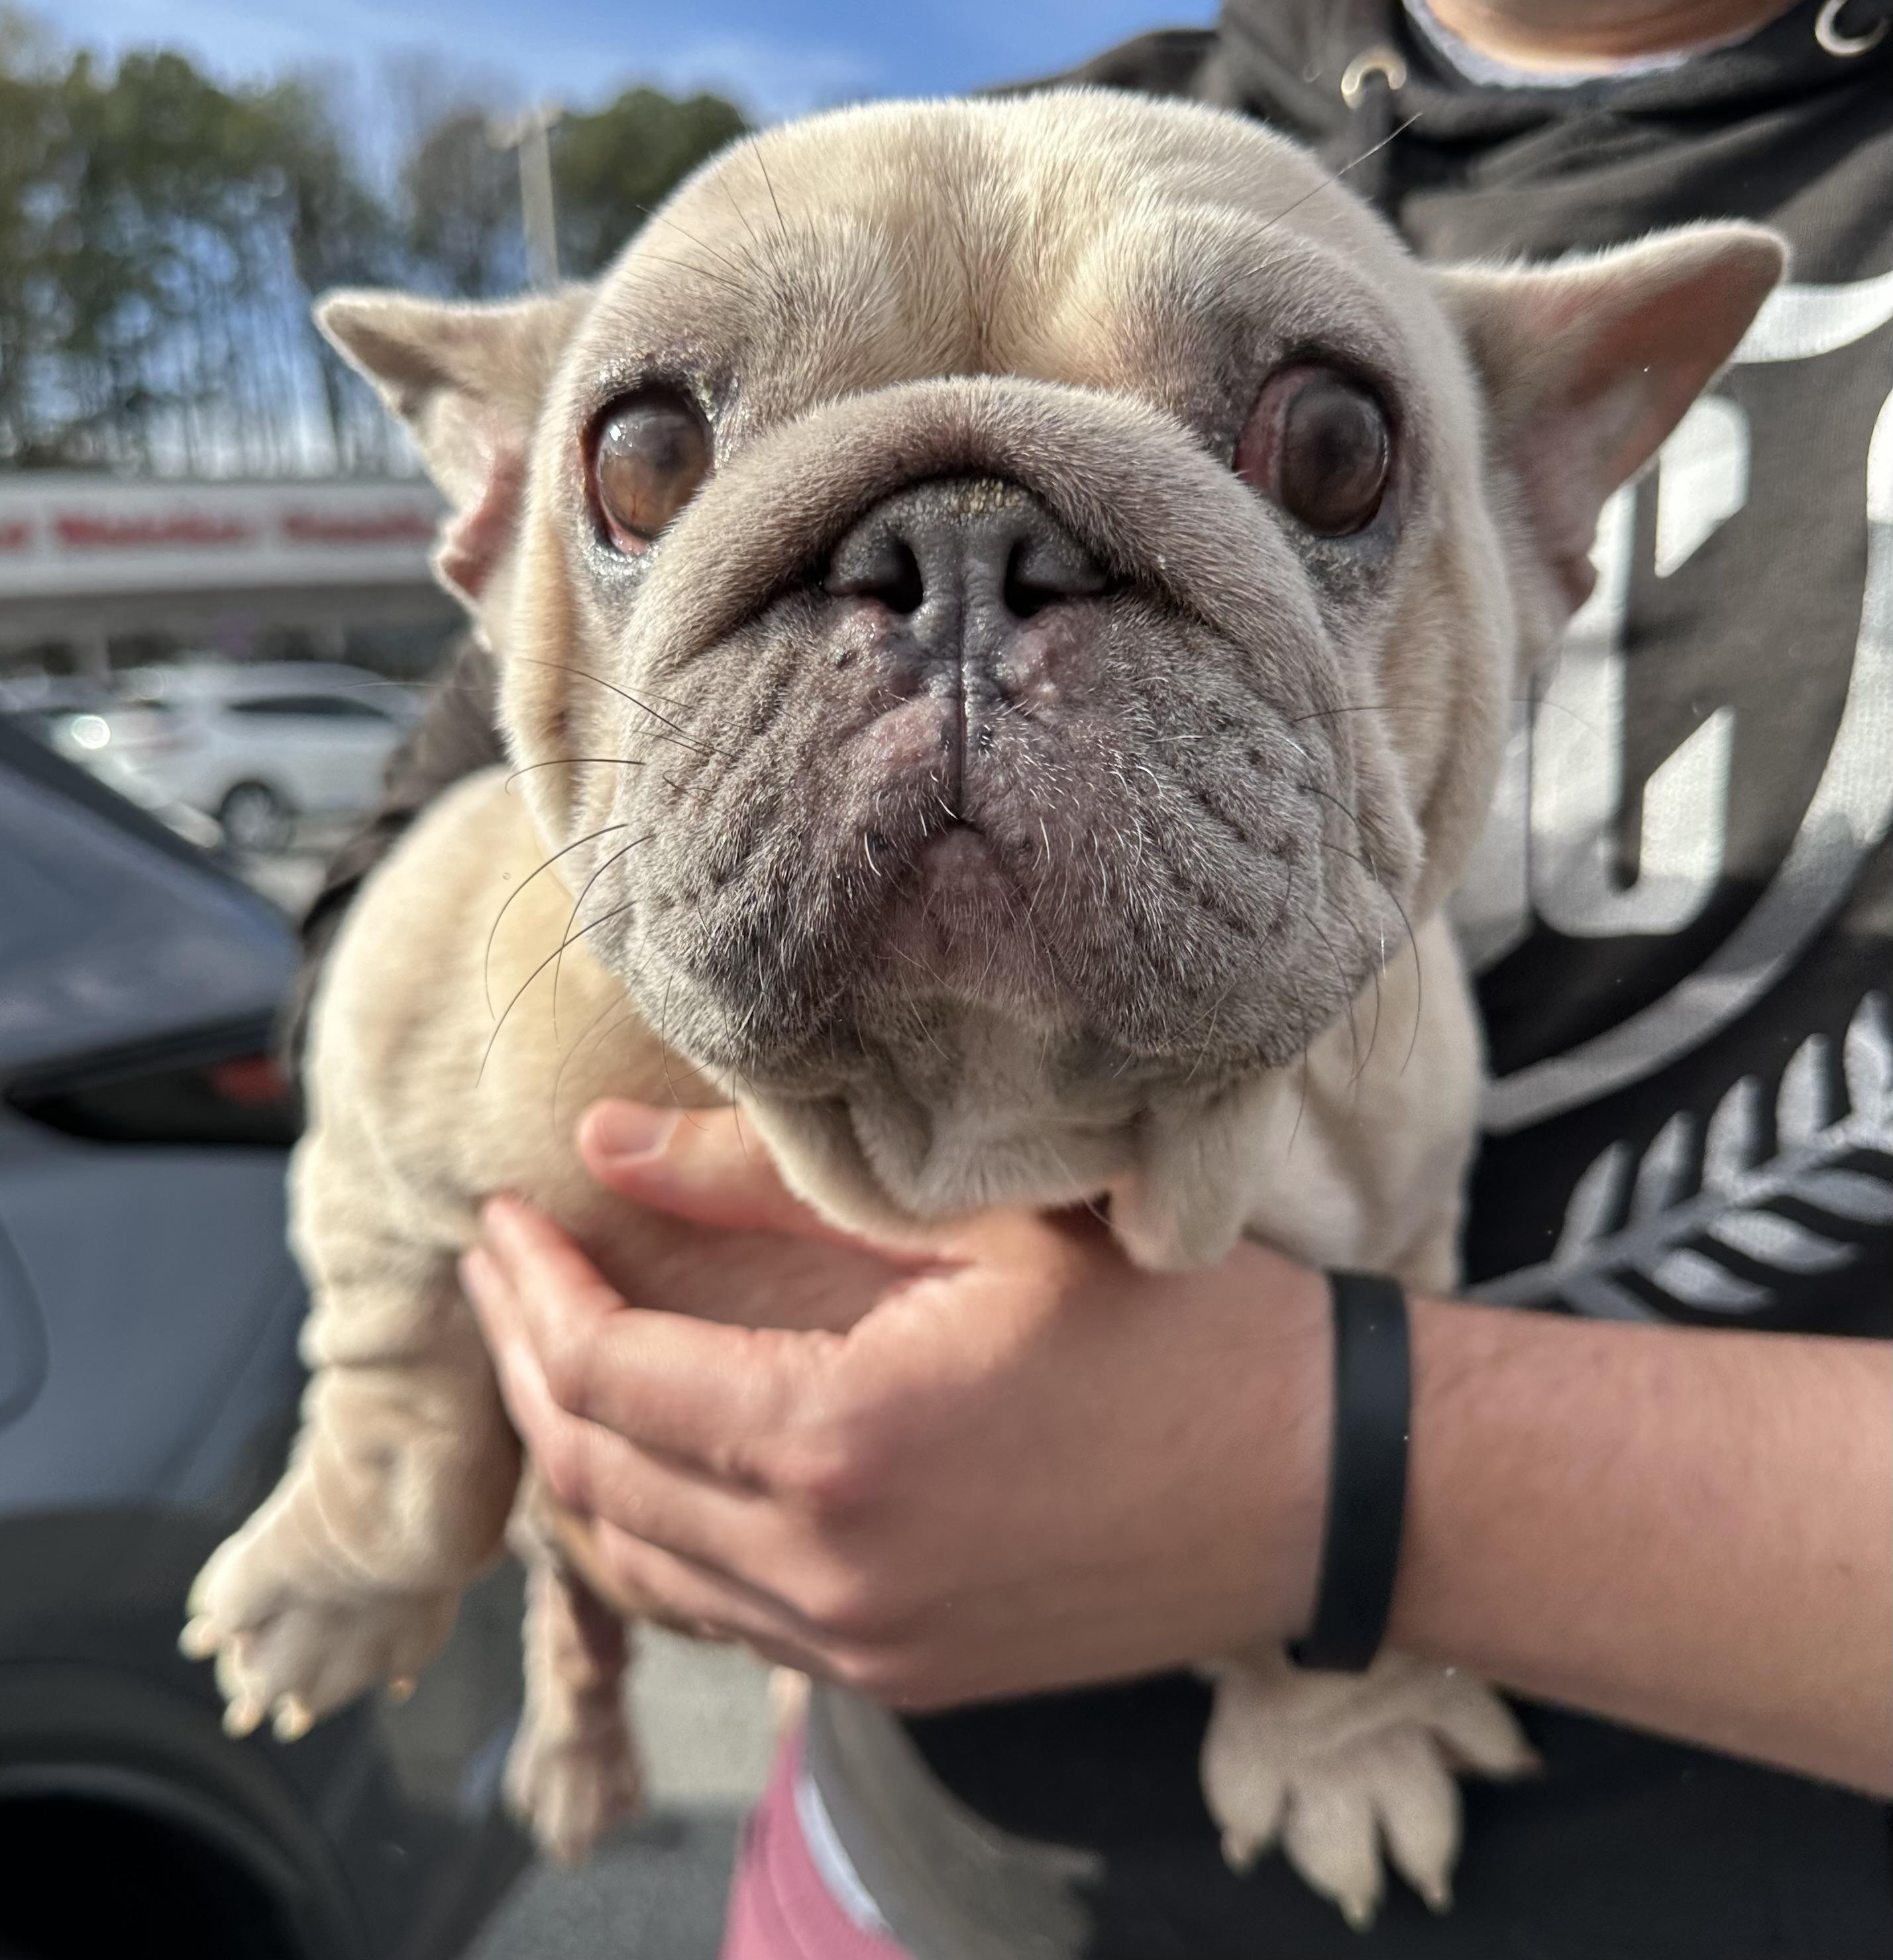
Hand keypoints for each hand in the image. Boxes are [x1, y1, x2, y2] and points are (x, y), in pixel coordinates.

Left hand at [462, 1101, 1332, 1707]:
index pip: (607, 1373)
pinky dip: (652, 1535)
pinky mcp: (895, 1675)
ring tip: (550, 1354)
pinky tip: (649, 1463)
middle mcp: (826, 1574)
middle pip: (596, 1476)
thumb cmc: (1172, 1324)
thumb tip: (606, 1141)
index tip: (499, 1216)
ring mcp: (858, 1646)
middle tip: (498, 1270)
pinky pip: (716, 1616)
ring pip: (639, 1566)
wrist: (1319, 1484)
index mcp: (839, 1445)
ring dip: (576, 1456)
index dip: (532, 1289)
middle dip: (524, 1364)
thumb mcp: (985, 1216)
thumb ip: (769, 1180)